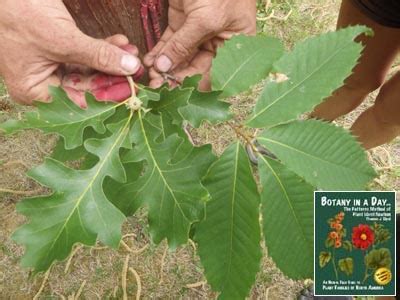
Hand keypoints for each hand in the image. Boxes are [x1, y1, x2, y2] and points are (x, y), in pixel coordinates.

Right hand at [0, 0, 142, 105]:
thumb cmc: (19, 13)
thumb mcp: (63, 40)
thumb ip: (98, 56)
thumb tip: (129, 67)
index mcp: (35, 92)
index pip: (79, 100)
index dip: (108, 94)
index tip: (132, 86)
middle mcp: (42, 83)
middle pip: (86, 85)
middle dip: (112, 74)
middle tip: (135, 68)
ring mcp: (49, 66)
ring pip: (87, 68)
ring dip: (110, 59)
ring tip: (132, 52)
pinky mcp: (56, 50)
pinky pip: (83, 53)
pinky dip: (100, 47)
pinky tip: (119, 43)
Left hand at [144, 0, 255, 89]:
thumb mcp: (205, 18)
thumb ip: (185, 45)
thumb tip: (165, 68)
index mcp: (234, 45)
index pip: (214, 73)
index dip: (194, 84)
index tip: (173, 92)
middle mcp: (217, 41)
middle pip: (194, 66)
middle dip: (174, 76)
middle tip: (155, 85)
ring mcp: (198, 31)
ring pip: (180, 55)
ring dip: (164, 66)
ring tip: (148, 76)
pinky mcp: (182, 21)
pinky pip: (170, 42)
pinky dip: (159, 51)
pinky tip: (149, 61)